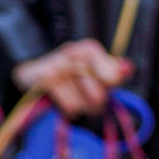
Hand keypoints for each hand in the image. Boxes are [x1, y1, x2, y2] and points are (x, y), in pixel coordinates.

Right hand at [12, 39, 128, 118]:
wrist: (30, 77)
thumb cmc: (72, 79)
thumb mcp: (97, 75)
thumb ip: (114, 73)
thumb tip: (128, 67)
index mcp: (90, 49)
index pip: (114, 78)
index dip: (107, 88)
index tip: (99, 83)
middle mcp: (72, 52)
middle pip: (98, 97)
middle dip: (91, 102)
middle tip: (80, 93)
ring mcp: (57, 65)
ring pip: (81, 105)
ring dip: (76, 107)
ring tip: (66, 95)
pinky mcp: (44, 80)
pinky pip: (67, 107)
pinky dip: (63, 110)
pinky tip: (56, 98)